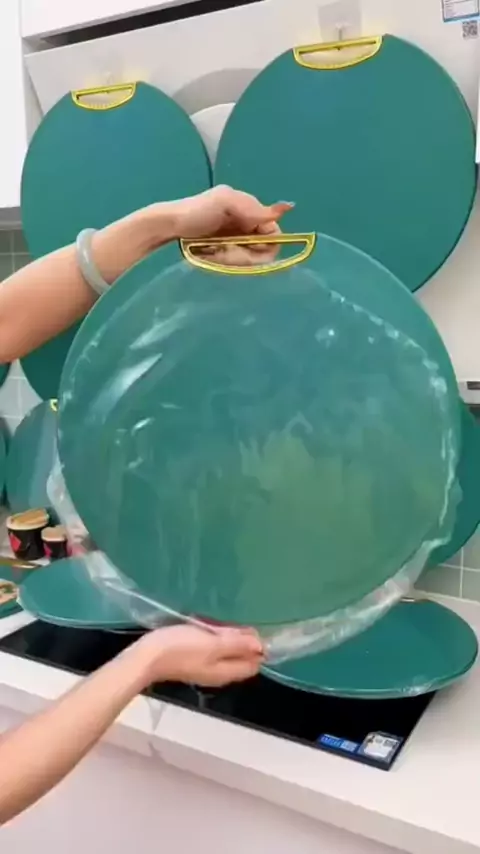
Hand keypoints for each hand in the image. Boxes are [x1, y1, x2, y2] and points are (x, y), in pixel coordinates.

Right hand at [138, 623, 264, 687]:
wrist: (146, 657)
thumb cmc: (181, 648)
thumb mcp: (212, 644)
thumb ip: (237, 645)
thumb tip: (262, 647)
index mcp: (226, 672)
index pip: (253, 665)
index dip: (258, 648)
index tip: (257, 628)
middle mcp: (218, 673)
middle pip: (240, 658)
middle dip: (245, 641)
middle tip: (242, 620)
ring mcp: (204, 667)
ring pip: (226, 652)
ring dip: (230, 638)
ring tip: (229, 620)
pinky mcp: (192, 659)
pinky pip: (213, 649)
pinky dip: (216, 638)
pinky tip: (212, 626)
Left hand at [152, 185, 292, 266]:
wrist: (169, 226)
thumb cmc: (196, 211)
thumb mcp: (226, 202)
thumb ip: (254, 208)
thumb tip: (287, 208)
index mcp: (250, 209)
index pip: (273, 234)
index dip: (264, 245)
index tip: (245, 247)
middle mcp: (247, 225)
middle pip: (263, 250)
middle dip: (245, 254)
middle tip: (224, 250)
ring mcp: (237, 241)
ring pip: (249, 260)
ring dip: (233, 258)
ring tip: (213, 251)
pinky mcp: (226, 253)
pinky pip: (237, 263)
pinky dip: (226, 261)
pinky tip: (211, 254)